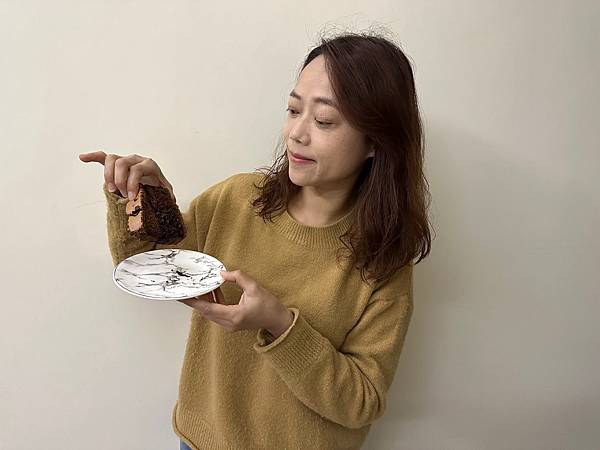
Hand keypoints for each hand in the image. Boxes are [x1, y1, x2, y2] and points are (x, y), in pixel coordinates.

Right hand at [78, 149, 175, 200]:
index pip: (137, 169)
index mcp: (149, 165)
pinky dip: (93, 157)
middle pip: (122, 163)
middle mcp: (136, 159)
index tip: (131, 197)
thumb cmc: (159, 189)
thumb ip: (168, 196)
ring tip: (112, 189)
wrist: (155, 183)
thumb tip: (172, 201)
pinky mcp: (115, 164)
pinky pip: (103, 157)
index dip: (132, 182)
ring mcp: (125, 160)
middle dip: (120, 181)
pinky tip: (82, 158)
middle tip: (123, 195)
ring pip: (112, 159)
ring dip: (109, 175)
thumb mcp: (166, 192)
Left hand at [178, 269, 293, 337]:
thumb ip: (238, 278)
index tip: (183, 296)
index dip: (194, 301)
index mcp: (234, 316)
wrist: (278, 320)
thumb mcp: (255, 288)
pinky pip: (217, 313)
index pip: (208, 308)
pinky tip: (214, 290)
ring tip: (201, 286)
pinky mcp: (231, 323)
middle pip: (206, 311)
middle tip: (188, 287)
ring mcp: (229, 325)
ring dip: (205, 300)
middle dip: (196, 299)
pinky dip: (213, 302)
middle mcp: (229, 323)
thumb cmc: (269, 306)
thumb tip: (222, 273)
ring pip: (210, 312)